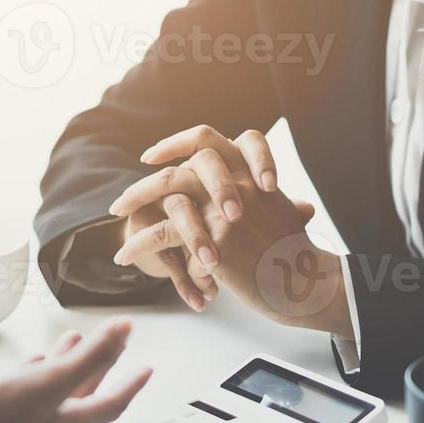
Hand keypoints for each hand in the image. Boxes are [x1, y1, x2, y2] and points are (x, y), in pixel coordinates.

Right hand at [0, 319, 151, 422]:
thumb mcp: (48, 382)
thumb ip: (89, 356)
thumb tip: (125, 330)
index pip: (112, 404)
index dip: (131, 384)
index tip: (147, 369)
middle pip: (84, 397)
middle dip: (97, 367)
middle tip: (110, 345)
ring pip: (55, 397)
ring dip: (65, 367)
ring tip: (68, 342)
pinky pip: (28, 403)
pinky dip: (35, 380)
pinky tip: (29, 367)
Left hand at [110, 127, 343, 329]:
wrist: (307, 283)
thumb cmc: (294, 254)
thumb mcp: (281, 212)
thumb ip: (260, 199)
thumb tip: (256, 197)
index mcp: (251, 170)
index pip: (207, 139)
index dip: (174, 144)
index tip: (150, 157)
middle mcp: (238, 182)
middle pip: (178, 167)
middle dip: (143, 183)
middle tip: (120, 201)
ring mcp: (225, 209)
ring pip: (165, 194)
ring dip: (133, 205)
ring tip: (117, 222)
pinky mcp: (215, 240)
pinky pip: (163, 235)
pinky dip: (138, 244)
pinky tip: (124, 255)